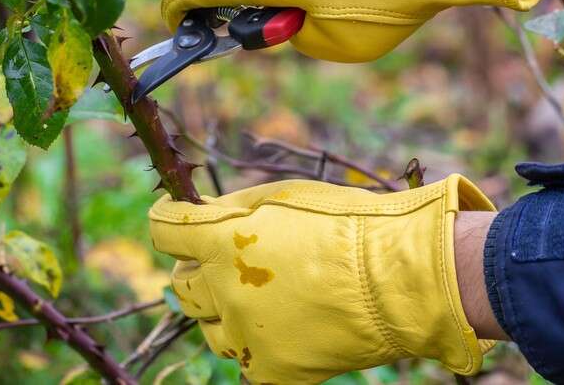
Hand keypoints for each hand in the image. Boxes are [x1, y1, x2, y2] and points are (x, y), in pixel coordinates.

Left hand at [149, 175, 496, 382]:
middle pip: (181, 285)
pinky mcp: (271, 371)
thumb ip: (233, 208)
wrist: (398, 278)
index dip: (166, 220)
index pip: (164, 231)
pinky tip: (277, 329)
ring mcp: (246, 333)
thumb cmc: (347, 224)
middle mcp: (223, 289)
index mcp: (221, 241)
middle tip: (220, 260)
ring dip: (221, 310)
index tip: (171, 217)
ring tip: (258, 296)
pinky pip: (243, 363)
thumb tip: (200, 211)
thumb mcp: (283, 196)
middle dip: (195, 269)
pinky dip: (254, 347)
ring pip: (208, 327)